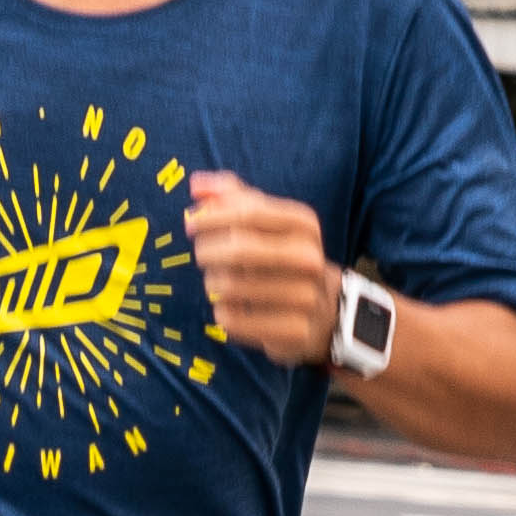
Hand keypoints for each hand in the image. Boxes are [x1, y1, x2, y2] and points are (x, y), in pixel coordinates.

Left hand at [185, 173, 339, 368]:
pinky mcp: (295, 331)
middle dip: (208, 250)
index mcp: (304, 225)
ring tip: (217, 282)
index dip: (212, 216)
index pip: (249, 212)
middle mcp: (310, 258)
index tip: (191, 223)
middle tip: (201, 255)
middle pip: (240, 248)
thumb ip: (232, 197)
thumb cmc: (282, 257)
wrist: (324, 309)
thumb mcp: (266, 221)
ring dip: (213, 283)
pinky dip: (222, 313)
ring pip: (232, 286)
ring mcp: (306, 297)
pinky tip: (229, 308)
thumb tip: (197, 184)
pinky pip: (235, 320)